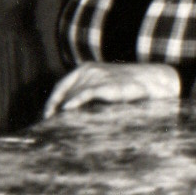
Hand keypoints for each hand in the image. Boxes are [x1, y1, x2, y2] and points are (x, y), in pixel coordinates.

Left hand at [43, 62, 181, 116]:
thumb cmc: (125, 86)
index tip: (46, 116)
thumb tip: (66, 109)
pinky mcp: (106, 85)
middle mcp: (89, 70)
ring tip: (58, 126)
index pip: (61, 86)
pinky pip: (85, 94)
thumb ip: (86, 90)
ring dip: (64, 111)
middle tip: (51, 126)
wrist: (149, 81)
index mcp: (85, 68)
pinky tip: (67, 110)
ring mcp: (97, 76)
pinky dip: (74, 102)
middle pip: (65, 93)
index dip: (51, 101)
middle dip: (57, 109)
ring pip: (73, 95)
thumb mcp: (102, 83)